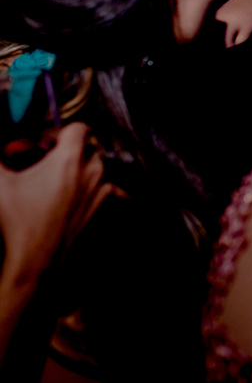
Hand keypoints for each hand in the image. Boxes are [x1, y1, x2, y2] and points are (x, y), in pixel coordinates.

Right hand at [0, 124, 111, 280]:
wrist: (35, 255)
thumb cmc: (20, 220)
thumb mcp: (2, 183)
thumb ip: (0, 159)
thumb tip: (0, 152)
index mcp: (68, 160)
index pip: (78, 127)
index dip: (61, 130)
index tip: (48, 140)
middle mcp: (89, 171)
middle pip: (88, 146)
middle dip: (70, 149)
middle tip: (49, 159)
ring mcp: (98, 189)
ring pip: (98, 165)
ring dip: (83, 165)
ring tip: (60, 176)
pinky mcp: (101, 205)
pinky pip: (109, 186)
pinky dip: (98, 185)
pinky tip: (83, 190)